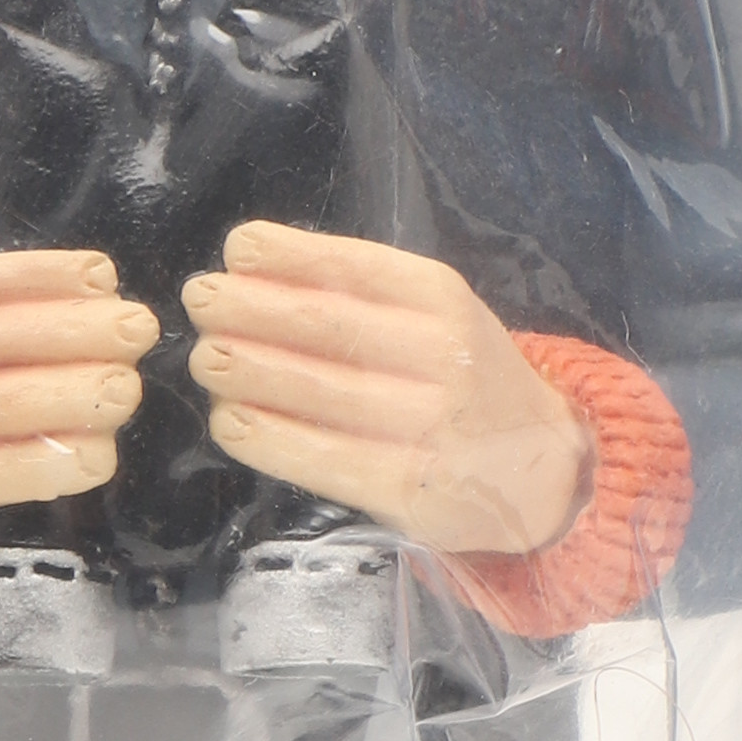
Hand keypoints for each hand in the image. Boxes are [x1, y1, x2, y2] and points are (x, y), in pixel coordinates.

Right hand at [0, 251, 152, 562]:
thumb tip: (92, 290)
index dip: (49, 275)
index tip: (107, 280)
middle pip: (0, 338)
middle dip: (82, 332)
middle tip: (139, 334)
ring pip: (3, 406)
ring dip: (78, 397)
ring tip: (126, 393)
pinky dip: (50, 465)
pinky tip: (95, 459)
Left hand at [182, 221, 584, 559]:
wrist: (541, 469)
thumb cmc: (467, 379)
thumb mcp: (436, 316)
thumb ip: (361, 293)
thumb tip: (254, 267)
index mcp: (442, 300)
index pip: (352, 268)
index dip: (284, 257)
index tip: (236, 251)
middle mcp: (440, 357)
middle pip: (324, 326)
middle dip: (247, 309)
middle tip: (200, 302)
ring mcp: (425, 427)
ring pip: (313, 391)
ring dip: (244, 371)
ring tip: (205, 358)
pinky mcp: (405, 489)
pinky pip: (318, 457)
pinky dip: (263, 437)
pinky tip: (230, 421)